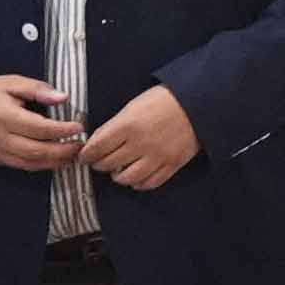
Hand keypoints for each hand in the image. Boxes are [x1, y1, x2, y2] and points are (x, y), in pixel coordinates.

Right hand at [0, 75, 83, 169]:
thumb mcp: (8, 83)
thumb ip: (37, 89)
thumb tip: (62, 96)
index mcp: (4, 116)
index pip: (40, 128)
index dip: (63, 130)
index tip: (79, 127)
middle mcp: (1, 137)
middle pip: (37, 150)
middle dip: (63, 150)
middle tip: (81, 145)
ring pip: (30, 163)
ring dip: (55, 162)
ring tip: (72, 154)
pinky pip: (21, 166)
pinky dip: (40, 166)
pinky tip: (54, 160)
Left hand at [78, 85, 200, 189]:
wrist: (199, 103)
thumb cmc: (164, 101)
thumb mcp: (133, 106)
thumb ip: (114, 126)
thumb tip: (97, 143)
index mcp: (127, 126)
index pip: (95, 148)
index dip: (86, 154)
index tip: (85, 155)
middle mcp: (140, 144)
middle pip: (108, 164)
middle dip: (100, 164)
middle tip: (100, 160)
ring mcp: (157, 156)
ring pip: (126, 178)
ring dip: (118, 176)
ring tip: (118, 170)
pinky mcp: (172, 164)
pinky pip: (149, 183)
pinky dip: (139, 183)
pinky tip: (136, 176)